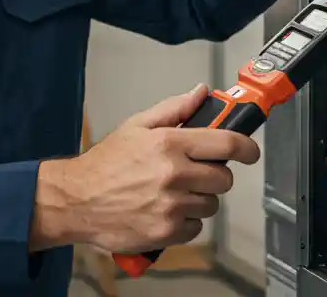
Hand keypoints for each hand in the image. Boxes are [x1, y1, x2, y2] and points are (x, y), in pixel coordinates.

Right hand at [29, 84, 260, 252]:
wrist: (76, 200)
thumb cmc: (104, 164)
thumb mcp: (136, 126)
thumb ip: (173, 109)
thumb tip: (201, 93)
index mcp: (169, 143)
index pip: (226, 143)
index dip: (246, 148)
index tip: (250, 151)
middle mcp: (174, 174)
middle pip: (223, 178)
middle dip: (214, 175)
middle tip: (194, 173)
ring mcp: (171, 206)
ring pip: (211, 205)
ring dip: (198, 200)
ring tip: (173, 194)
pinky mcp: (166, 232)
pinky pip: (195, 228)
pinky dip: (185, 223)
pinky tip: (164, 212)